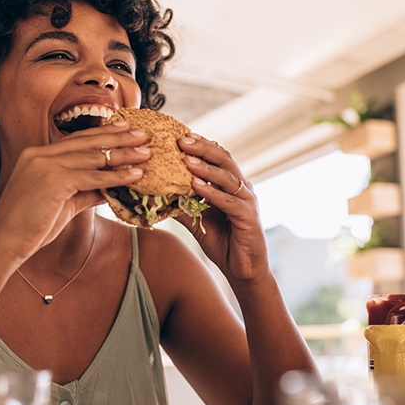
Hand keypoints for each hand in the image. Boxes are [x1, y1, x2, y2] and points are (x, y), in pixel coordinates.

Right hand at [0, 122, 149, 264]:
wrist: (4, 243)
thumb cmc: (31, 226)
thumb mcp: (63, 202)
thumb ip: (86, 190)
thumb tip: (111, 187)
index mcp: (38, 155)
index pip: (77, 140)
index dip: (103, 134)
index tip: (124, 129)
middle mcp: (40, 154)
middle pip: (88, 142)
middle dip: (118, 137)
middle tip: (142, 134)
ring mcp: (45, 165)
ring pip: (94, 157)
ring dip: (124, 155)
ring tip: (146, 153)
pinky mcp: (53, 180)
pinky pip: (93, 176)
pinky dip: (116, 176)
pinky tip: (134, 175)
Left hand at [176, 134, 269, 281]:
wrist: (242, 270)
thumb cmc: (222, 241)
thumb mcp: (197, 220)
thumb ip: (183, 204)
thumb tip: (157, 194)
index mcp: (231, 184)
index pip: (217, 157)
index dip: (201, 145)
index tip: (180, 135)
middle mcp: (242, 188)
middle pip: (224, 159)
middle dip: (202, 148)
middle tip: (182, 139)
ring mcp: (247, 201)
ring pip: (226, 177)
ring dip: (205, 167)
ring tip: (186, 158)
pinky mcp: (248, 217)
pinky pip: (228, 201)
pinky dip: (211, 192)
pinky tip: (195, 185)